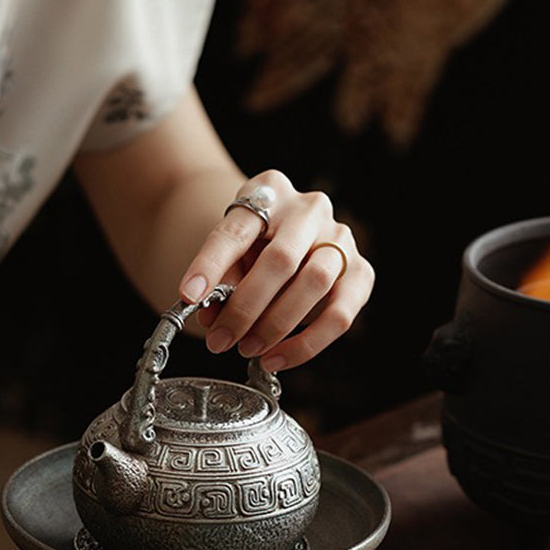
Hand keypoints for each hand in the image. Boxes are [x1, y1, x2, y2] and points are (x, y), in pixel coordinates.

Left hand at [178, 171, 373, 372]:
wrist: (293, 235)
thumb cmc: (257, 245)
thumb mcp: (232, 251)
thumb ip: (221, 280)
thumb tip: (212, 319)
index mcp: (269, 191)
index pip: (236, 230)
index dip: (210, 265)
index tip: (188, 296)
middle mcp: (310, 209)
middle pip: (281, 259)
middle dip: (246, 308)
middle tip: (220, 340)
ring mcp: (341, 238)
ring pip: (315, 284)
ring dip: (277, 325)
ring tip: (248, 349)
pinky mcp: (361, 272)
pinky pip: (339, 314)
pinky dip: (306, 343)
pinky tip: (278, 358)